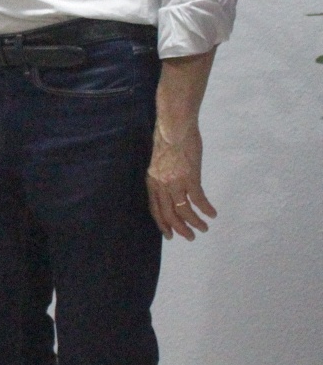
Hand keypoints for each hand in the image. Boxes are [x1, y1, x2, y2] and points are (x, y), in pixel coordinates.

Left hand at [147, 119, 215, 239]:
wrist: (174, 127)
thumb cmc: (168, 140)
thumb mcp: (160, 162)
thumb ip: (163, 176)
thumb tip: (172, 186)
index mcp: (152, 181)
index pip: (155, 209)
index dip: (163, 223)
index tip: (170, 235)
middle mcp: (161, 185)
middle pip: (169, 214)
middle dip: (180, 228)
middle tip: (190, 237)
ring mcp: (175, 182)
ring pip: (184, 210)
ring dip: (194, 222)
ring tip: (204, 228)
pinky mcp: (190, 177)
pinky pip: (198, 200)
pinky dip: (206, 209)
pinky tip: (212, 214)